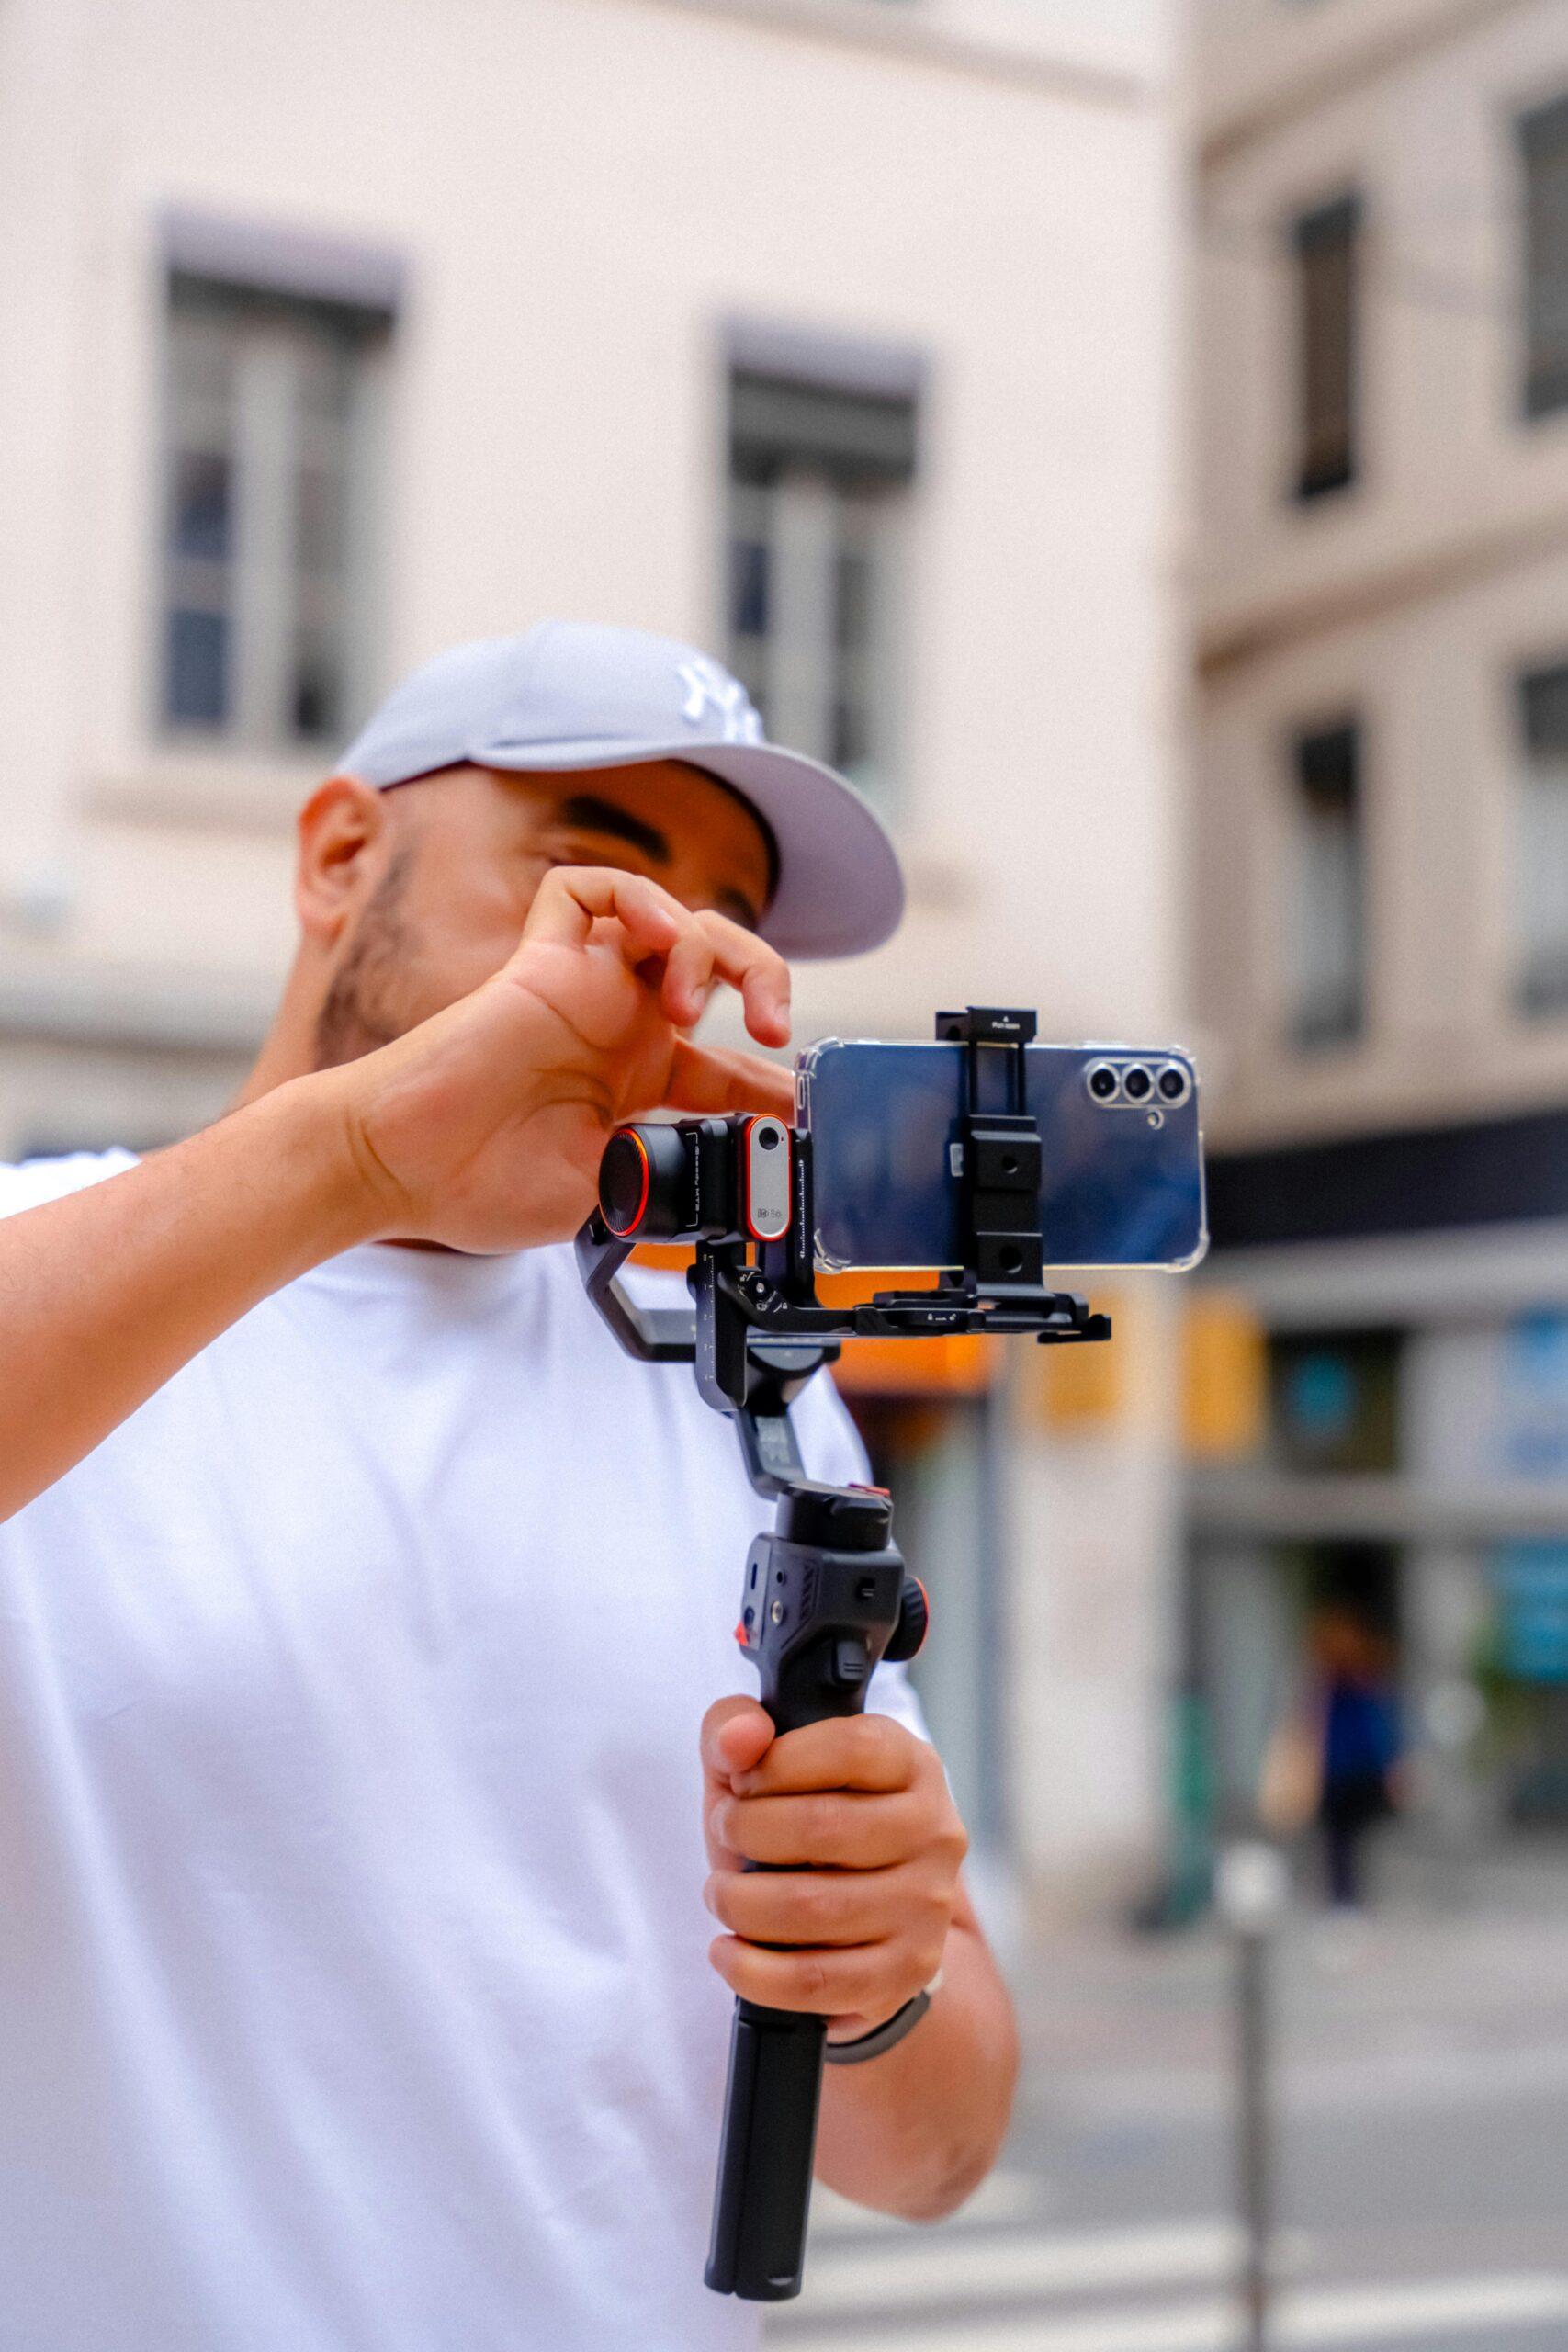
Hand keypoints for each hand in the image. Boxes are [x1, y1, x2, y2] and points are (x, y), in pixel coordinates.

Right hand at [317, 867, 792, 1251]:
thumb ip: (666, 1172)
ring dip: (709, 946)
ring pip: (670, 919)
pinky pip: (584, 891)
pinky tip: (655, 938)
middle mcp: (616, 1030)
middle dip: (764, 984)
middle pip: (717, 970)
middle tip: (770, 1028)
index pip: (730, 1067)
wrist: (401, 1169)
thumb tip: (734, 1175)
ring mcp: (579, 990)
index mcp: (636, 1087)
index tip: (809, 1104)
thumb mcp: (608, 1197)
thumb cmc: (479, 1187)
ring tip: (693, 1002)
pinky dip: (636, 899)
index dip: (777, 1079)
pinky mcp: (538, 963)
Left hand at [700, 1698, 966, 2040]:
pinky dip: (753, 1970)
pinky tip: (727, 1951)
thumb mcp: (763, 1766)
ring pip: (812, 1908)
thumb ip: (734, 1728)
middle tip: (724, 1835)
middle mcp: (934, 1831)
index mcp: (911, 1764)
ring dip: (740, 1902)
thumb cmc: (801, 1825)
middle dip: (745, 1832)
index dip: (775, 1764)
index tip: (742, 1783)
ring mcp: (926, 1906)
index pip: (848, 1748)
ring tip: (721, 1894)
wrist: (852, 1919)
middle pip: (822, 1827)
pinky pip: (816, 1980)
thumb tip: (741, 1738)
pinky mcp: (905, 1972)